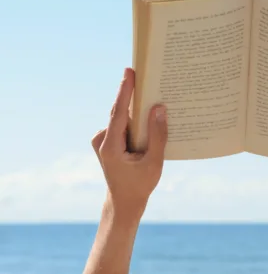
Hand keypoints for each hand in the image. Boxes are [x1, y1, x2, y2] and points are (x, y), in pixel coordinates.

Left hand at [91, 68, 167, 225]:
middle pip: (120, 112)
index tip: (129, 72)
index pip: (118, 112)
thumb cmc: (140, 184)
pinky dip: (134, 120)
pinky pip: (122, 125)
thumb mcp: (154, 162)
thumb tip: (159, 109)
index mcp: (110, 146)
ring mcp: (102, 141)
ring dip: (136, 108)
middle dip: (132, 93)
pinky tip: (148, 116)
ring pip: (122, 118)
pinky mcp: (107, 142)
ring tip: (152, 93)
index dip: (125, 91)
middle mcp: (102, 140)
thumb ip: (157, 135)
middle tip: (143, 73)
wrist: (124, 202)